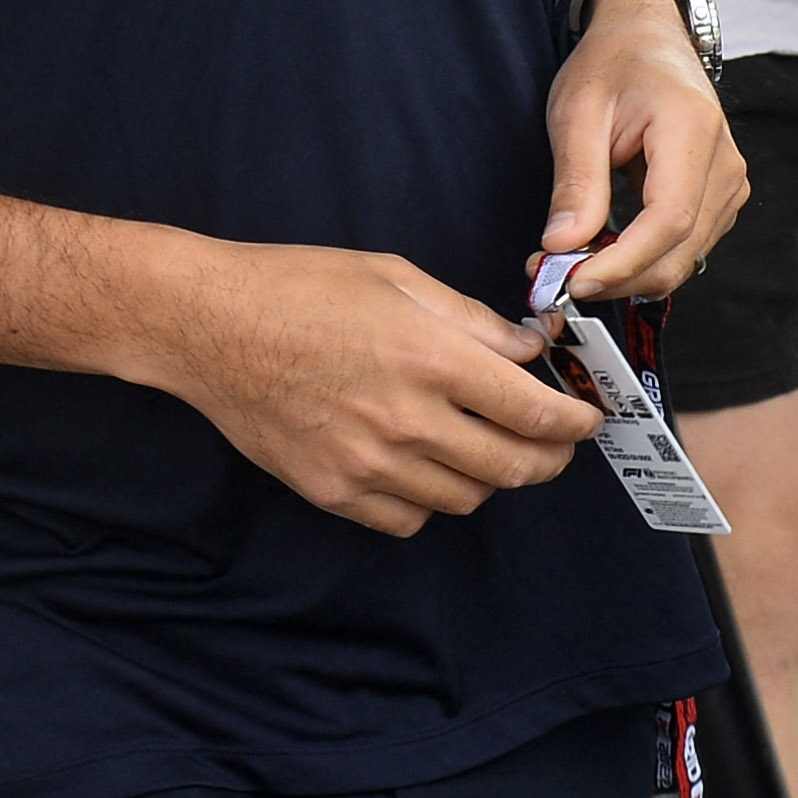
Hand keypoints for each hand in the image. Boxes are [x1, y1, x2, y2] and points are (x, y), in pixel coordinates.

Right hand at [147, 244, 601, 536]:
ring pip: (464, 499)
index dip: (575, 422)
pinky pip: (409, 520)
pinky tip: (425, 467)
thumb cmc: (300, 286)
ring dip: (489, 478)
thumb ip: (472, 321)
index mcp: (430, 358)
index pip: (533, 412)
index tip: (587, 419)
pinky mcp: (333, 491)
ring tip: (484, 448)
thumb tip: (529, 350)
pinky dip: (430, 502)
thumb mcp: (397, 277)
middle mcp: (406, 419)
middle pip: (511, 467)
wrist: (209, 325)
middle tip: (555, 445)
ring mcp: (368, 463)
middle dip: (548, 459)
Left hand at [541, 0, 748, 301]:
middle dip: (614, 277)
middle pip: (677, 252)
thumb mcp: (577, 111)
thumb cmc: (613, 62)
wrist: (646, 37)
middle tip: (551, 276)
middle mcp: (724, 162)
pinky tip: (601, 248)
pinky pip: (683, 248)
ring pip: (681, 259)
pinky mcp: (720, 198)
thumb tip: (562, 245)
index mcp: (691, 129)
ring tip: (568, 260)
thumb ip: (575, 181)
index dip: (621, 262)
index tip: (572, 280)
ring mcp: (728, 184)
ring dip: (624, 273)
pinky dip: (640, 260)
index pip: (667, 220)